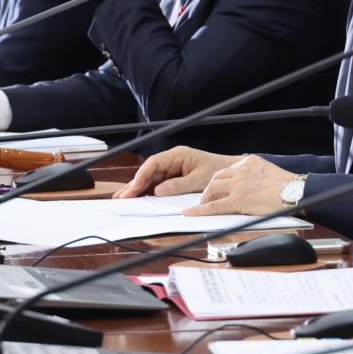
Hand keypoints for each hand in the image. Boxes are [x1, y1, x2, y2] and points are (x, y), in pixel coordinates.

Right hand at [114, 146, 239, 198]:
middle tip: (121, 197)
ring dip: (138, 188)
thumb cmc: (218, 171)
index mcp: (178, 155)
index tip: (133, 188)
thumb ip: (178, 185)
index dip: (141, 176)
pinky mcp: (174, 176)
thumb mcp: (199, 180)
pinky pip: (158, 183)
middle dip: (135, 184)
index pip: (154, 163)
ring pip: (151, 178)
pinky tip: (138, 198)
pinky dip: (148, 191)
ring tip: (123, 198)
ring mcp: (173, 168)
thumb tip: (157, 191)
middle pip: (149, 171)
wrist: (231, 172)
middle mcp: (172, 160)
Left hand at [182, 155, 295, 215]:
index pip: (228, 169)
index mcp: (250, 162)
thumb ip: (258, 176)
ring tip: (202, 206)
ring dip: (205, 198)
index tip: (218, 186)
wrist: (296, 192)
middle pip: (217, 177)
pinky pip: (214, 205)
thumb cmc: (290, 187)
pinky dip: (200, 210)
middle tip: (207, 197)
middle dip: (210, 188)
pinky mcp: (238, 199)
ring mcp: (238, 184)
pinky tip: (191, 213)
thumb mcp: (271, 173)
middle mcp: (241, 169)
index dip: (221, 179)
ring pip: (213, 189)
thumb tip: (253, 187)